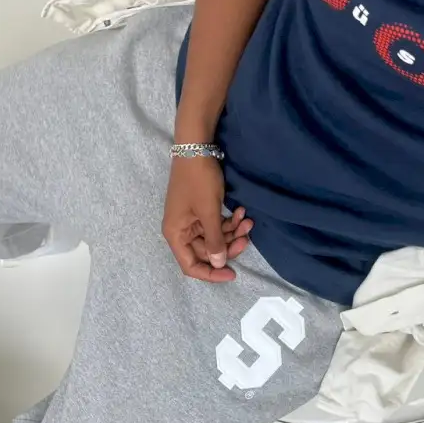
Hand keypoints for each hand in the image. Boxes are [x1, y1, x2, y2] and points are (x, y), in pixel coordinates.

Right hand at [163, 157, 251, 281]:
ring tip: (248, 220)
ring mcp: (191, 220)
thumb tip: (218, 264)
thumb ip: (214, 240)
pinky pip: (215, 223)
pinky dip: (229, 221)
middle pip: (206, 251)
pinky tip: (241, 212)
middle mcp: (181, 230)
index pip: (191, 265)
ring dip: (232, 231)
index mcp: (176, 234)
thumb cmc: (199, 181)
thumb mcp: (209, 212)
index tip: (232, 273)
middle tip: (246, 237)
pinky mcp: (200, 210)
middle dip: (228, 245)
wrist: (196, 148)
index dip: (211, 273)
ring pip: (214, 237)